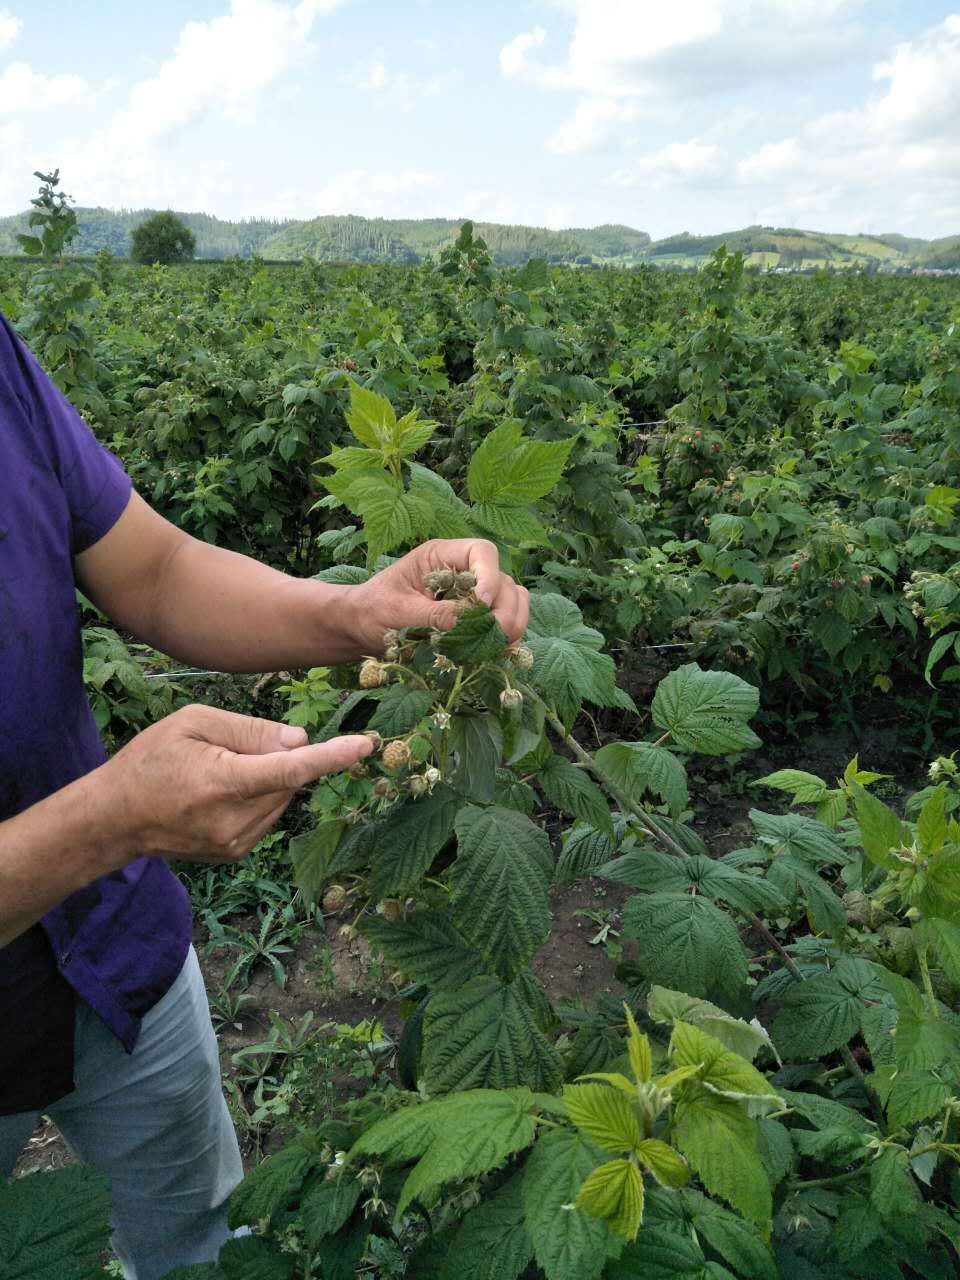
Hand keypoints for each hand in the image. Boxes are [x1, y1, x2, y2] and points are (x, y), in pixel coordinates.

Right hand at [102, 705, 371, 864]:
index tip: (365, 745)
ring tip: (218, 773)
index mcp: (223, 782)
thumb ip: (250, 730)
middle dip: (278, 757)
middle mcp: (234, 819)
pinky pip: (269, 814)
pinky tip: (222, 794)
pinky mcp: (237, 852)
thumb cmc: (150, 760)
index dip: (331, 757)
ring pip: (282, 798)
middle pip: (289, 780)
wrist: (116, 817)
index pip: (291, 770)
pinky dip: (259, 797)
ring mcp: (236, 841)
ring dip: (268, 779)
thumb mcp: (193, 722)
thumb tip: (299, 740)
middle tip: (232, 748)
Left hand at [349, 538, 529, 653]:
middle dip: (505, 609)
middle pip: (503, 580)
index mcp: (442, 556)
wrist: (361, 629)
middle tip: (497, 636)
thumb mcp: (398, 611)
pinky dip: (505, 637)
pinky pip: (503, 622)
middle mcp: (462, 571)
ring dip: (511, 623)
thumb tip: (469, 620)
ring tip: (497, 646)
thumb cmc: (373, 611)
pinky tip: (494, 652)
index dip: (489, 576)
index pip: (481, 552)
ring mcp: (471, 595)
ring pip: (511, 600)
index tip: (483, 604)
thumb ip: (433, 614)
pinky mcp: (474, 619)